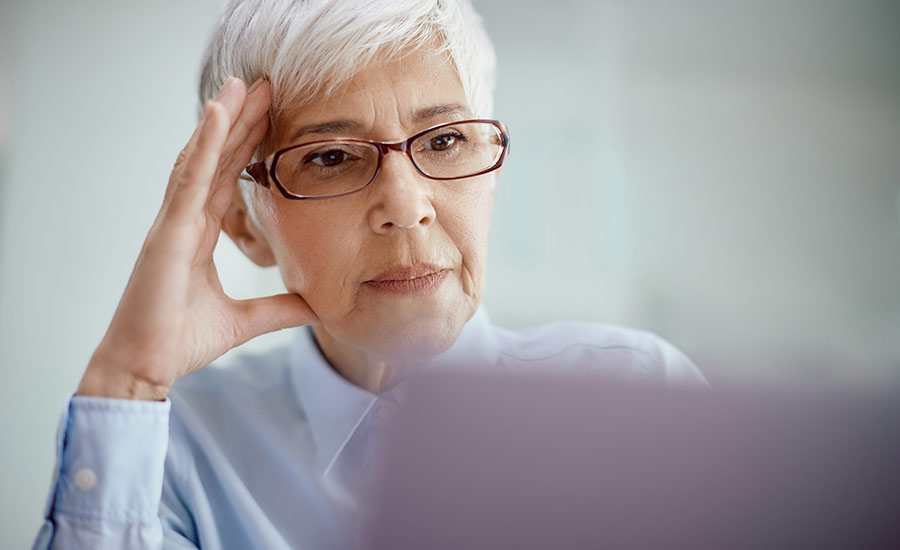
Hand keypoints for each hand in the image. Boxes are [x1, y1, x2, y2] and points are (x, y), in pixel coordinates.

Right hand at [77, 78, 317, 400]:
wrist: (145, 367)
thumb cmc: (180, 340)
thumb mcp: (244, 321)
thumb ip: (278, 309)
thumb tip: (316, 307)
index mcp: (199, 234)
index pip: (227, 179)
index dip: (246, 147)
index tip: (269, 116)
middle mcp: (185, 221)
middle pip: (215, 160)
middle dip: (238, 121)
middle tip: (261, 85)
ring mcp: (173, 223)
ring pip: (200, 159)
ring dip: (221, 120)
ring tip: (240, 85)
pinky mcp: (167, 232)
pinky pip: (188, 180)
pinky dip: (204, 145)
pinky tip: (217, 115)